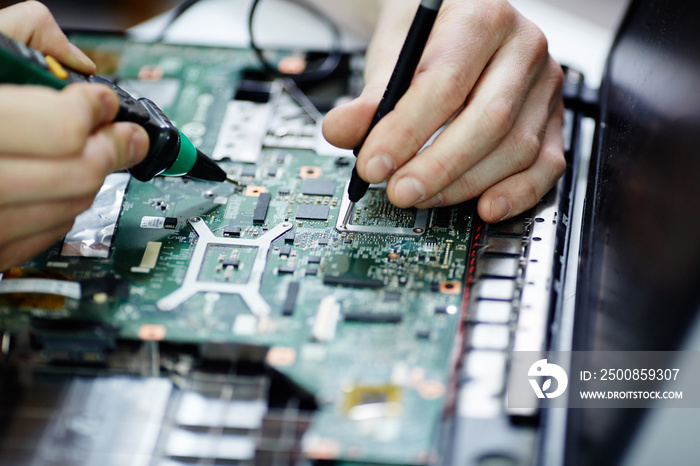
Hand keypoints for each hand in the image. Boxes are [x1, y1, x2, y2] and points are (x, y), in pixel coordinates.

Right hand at [0, 2, 148, 270]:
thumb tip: (80, 64)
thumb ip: (23, 38)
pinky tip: (54, 186)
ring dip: (90, 179)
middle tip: (121, 133)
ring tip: (87, 154)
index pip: (62, 126)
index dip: (94, 108)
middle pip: (77, 172)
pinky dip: (61, 210)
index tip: (104, 101)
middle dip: (109, 148)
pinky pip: (42, 237)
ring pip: (68, 207)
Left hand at [323, 0, 564, 222]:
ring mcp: (544, 87)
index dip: (406, 132)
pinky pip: (546, 166)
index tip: (373, 165)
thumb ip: (369, 96)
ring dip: (464, 184)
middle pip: (488, 121)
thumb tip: (341, 132)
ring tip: (421, 196)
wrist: (459, 21)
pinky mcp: (553, 121)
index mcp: (482, 17)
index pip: (446, 84)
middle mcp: (523, 49)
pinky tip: (485, 206)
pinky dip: (516, 194)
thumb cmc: (427, 34)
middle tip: (399, 192)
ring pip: (516, 148)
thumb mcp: (392, 52)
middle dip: (438, 167)